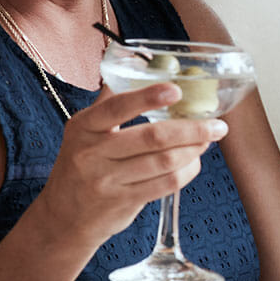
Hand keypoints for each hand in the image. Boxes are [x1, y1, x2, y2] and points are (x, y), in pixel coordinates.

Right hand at [33, 82, 228, 247]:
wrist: (63, 217)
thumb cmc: (80, 166)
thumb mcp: (83, 132)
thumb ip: (109, 103)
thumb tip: (137, 64)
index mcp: (83, 127)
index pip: (117, 108)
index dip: (148, 98)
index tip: (176, 90)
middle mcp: (92, 154)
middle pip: (152, 138)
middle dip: (192, 129)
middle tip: (217, 124)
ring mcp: (107, 181)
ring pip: (164, 162)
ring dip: (194, 150)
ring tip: (208, 140)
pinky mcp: (123, 202)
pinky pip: (165, 184)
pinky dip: (187, 171)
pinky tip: (194, 162)